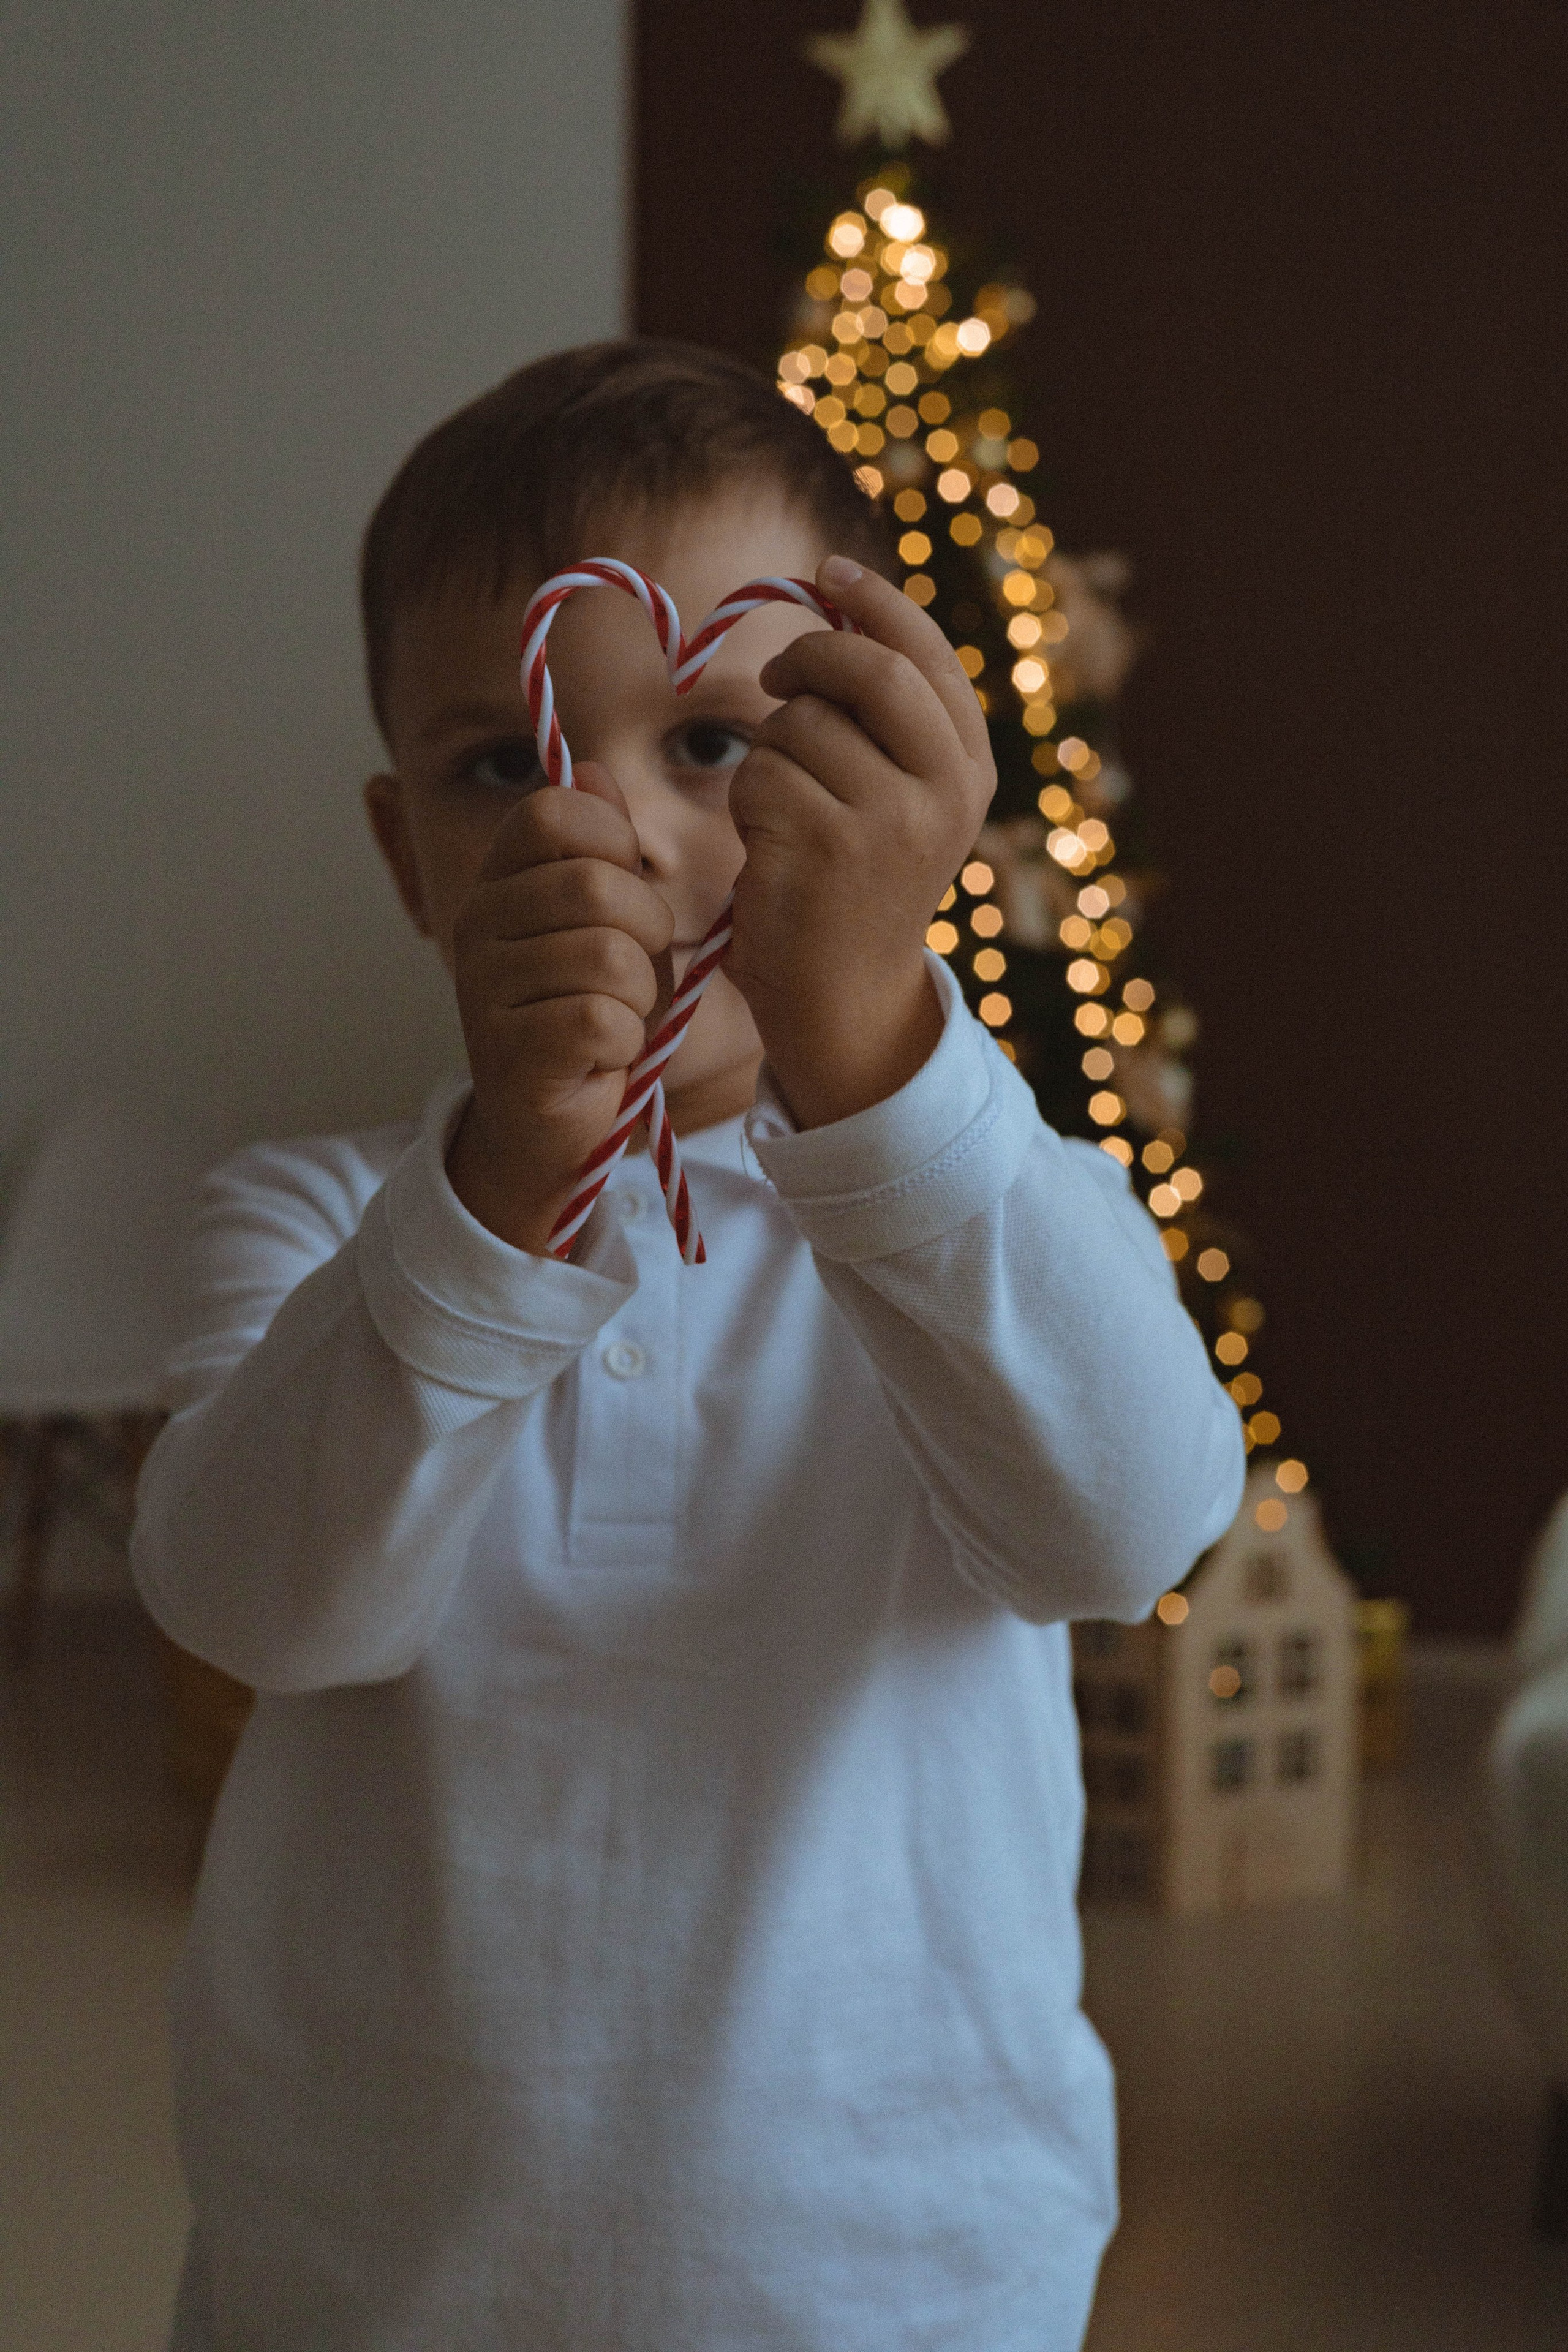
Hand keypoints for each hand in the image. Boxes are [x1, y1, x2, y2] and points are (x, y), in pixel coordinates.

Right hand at [444, 766, 673, 1253]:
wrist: (553, 1129)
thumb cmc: (592, 1017)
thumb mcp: (613, 923)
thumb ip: (604, 851)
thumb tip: (594, 770)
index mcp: (501, 881)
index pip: (555, 812)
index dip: (614, 843)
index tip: (625, 890)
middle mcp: (479, 924)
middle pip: (593, 884)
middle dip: (644, 930)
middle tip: (633, 972)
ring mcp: (485, 989)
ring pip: (606, 956)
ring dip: (637, 996)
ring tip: (615, 1016)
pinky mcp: (509, 1051)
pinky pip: (599, 1020)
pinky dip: (623, 1042)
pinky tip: (601, 1057)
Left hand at [725, 554, 995, 1127]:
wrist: (841, 994)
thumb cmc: (854, 881)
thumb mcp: (900, 796)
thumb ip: (887, 715)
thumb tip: (837, 598)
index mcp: (970, 769)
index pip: (928, 654)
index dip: (875, 601)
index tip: (827, 571)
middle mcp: (944, 790)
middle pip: (870, 668)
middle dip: (809, 655)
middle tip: (776, 680)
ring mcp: (890, 818)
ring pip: (801, 723)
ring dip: (771, 750)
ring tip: (785, 807)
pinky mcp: (827, 844)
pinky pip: (762, 772)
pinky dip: (747, 799)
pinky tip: (768, 844)